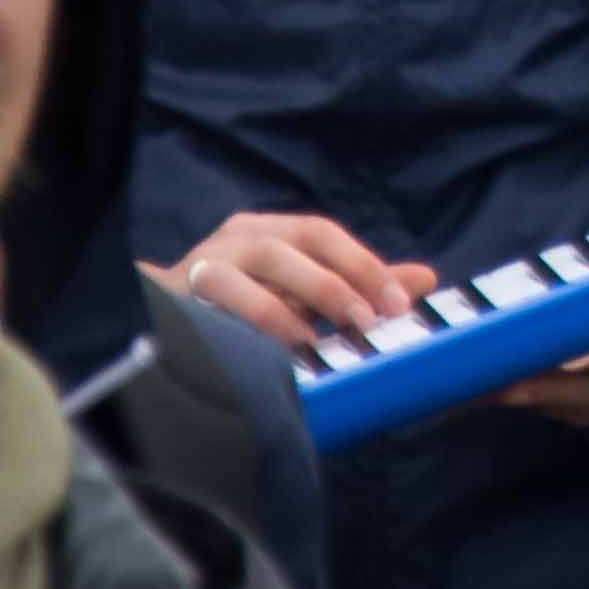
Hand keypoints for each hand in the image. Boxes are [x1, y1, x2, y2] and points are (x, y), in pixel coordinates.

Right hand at [158, 208, 431, 351]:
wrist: (163, 320)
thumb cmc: (246, 301)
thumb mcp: (305, 289)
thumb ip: (359, 284)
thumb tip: (425, 279)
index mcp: (269, 232)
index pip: (320, 234)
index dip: (361, 264)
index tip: (398, 301)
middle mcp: (233, 242)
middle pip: (284, 250)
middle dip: (330, 284)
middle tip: (366, 321)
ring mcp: (198, 272)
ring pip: (236, 278)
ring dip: (277, 310)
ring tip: (312, 341)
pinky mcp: (173, 307)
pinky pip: (201, 316)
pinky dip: (232, 333)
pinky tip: (259, 355)